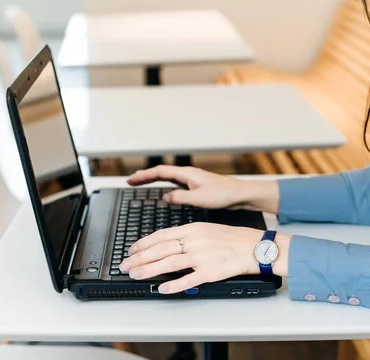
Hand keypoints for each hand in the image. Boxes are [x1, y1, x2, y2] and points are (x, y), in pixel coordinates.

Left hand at [119, 223, 290, 293]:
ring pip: (169, 263)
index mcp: (192, 229)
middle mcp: (194, 241)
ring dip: (149, 270)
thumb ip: (184, 235)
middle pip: (161, 249)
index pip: (161, 235)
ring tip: (136, 275)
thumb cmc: (229, 238)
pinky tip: (162, 289)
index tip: (131, 250)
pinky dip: (174, 285)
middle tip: (126, 265)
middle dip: (139, 258)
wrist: (253, 246)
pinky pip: (188, 279)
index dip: (143, 243)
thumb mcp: (204, 229)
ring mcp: (202, 256)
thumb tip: (164, 243)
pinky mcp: (211, 272)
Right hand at [128, 166, 278, 211]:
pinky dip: (163, 185)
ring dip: (153, 179)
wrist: (239, 194)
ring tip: (140, 183)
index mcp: (186, 174)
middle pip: (160, 172)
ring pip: (167, 177)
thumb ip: (180, 198)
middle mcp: (187, 174)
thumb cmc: (223, 195)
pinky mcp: (194, 186)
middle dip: (144, 176)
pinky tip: (162, 191)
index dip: (144, 176)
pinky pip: (174, 183)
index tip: (131, 180)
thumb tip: (164, 197)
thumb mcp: (199, 199)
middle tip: (130, 181)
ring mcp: (190, 179)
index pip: (160, 172)